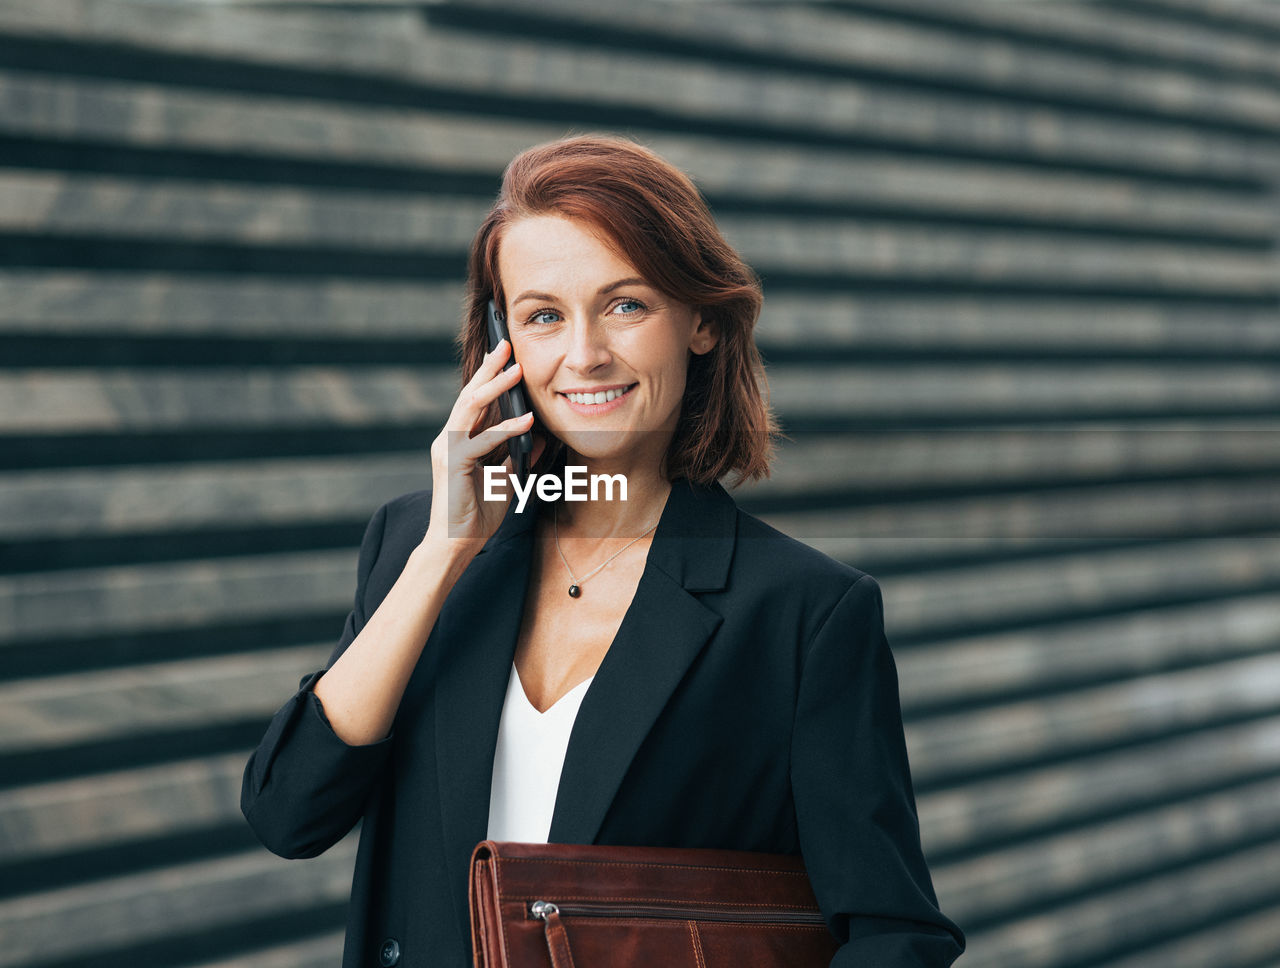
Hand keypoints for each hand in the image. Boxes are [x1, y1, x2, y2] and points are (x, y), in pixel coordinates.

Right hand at [425, 338, 544, 553]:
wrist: (455, 543)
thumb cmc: (476, 514)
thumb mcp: (506, 480)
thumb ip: (518, 458)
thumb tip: (540, 439)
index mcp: (458, 440)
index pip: (474, 401)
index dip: (489, 376)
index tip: (504, 355)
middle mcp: (448, 439)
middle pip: (469, 394)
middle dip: (489, 369)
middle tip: (506, 345)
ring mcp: (448, 449)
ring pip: (471, 408)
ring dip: (496, 387)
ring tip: (517, 370)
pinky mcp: (455, 464)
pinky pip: (483, 440)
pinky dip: (506, 429)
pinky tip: (527, 421)